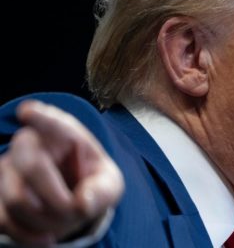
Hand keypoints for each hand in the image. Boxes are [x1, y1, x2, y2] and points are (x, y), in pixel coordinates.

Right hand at [0, 100, 123, 246]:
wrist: (74, 201)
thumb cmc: (92, 184)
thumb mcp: (109, 184)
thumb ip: (103, 191)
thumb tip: (83, 203)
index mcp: (64, 134)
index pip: (51, 120)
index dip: (39, 116)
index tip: (28, 112)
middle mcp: (31, 145)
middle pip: (30, 167)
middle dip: (56, 198)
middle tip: (75, 211)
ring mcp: (7, 170)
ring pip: (17, 199)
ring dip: (46, 220)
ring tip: (66, 222)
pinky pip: (2, 220)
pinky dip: (27, 235)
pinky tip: (46, 239)